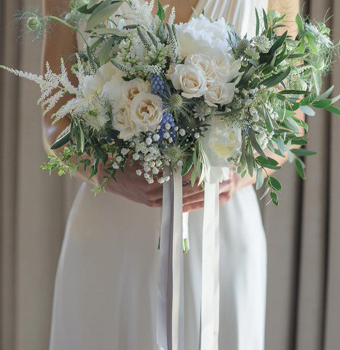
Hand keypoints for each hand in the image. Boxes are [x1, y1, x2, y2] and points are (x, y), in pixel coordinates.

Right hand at [96, 165, 252, 212]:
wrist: (105, 176)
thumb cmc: (124, 159)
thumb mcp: (143, 151)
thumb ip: (162, 150)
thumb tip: (186, 143)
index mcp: (153, 176)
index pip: (182, 174)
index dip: (200, 169)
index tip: (214, 164)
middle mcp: (155, 191)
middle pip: (187, 188)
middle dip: (206, 183)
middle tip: (224, 177)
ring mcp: (155, 200)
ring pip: (185, 199)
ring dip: (204, 194)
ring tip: (221, 189)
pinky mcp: (156, 205)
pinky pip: (178, 207)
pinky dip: (193, 204)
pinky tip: (206, 202)